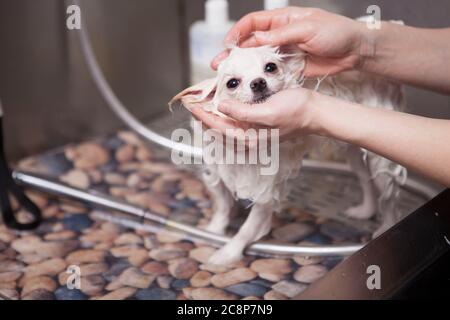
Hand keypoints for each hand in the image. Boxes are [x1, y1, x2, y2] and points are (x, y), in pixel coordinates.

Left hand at [190, 88, 316, 142]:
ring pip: (224, 130)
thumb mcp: (268, 112)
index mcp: (250, 139)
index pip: (218, 127)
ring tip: (200, 110)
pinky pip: (234, 126)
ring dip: (211, 120)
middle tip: (190, 105)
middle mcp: (250, 140)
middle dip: (203, 119)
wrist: (315, 112)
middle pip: (218, 131)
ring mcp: (254, 135)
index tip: (190, 104)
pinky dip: (223, 119)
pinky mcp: (258, 128)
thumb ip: (243, 112)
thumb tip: (221, 106)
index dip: (202, 114)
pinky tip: (220, 112)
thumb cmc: (296, 112)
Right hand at [211, 7, 369, 76]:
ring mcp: (284, 52)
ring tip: (229, 76)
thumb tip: (255, 38)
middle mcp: (280, 35)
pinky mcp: (290, 67)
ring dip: (244, 67)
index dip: (238, 32)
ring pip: (259, 59)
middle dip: (234, 53)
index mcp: (283, 19)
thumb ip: (280, 35)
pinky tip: (251, 84)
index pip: (253, 22)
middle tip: (219, 63)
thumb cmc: (336, 32)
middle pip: (251, 43)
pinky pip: (272, 72)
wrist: (355, 50)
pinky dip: (261, 77)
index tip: (228, 44)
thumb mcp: (307, 29)